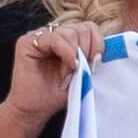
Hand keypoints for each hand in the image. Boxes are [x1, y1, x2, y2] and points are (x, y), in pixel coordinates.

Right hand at [0, 19, 103, 134]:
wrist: (35, 110)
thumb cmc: (57, 94)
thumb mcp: (83, 72)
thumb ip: (91, 57)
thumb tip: (109, 48)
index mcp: (67, 39)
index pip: (89, 27)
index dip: (97, 43)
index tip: (96, 62)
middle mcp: (53, 33)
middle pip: (82, 28)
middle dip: (88, 49)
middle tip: (83, 68)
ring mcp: (39, 36)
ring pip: (70, 32)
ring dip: (75, 54)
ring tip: (70, 72)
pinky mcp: (27, 42)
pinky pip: (55, 38)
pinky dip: (66, 53)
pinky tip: (67, 68)